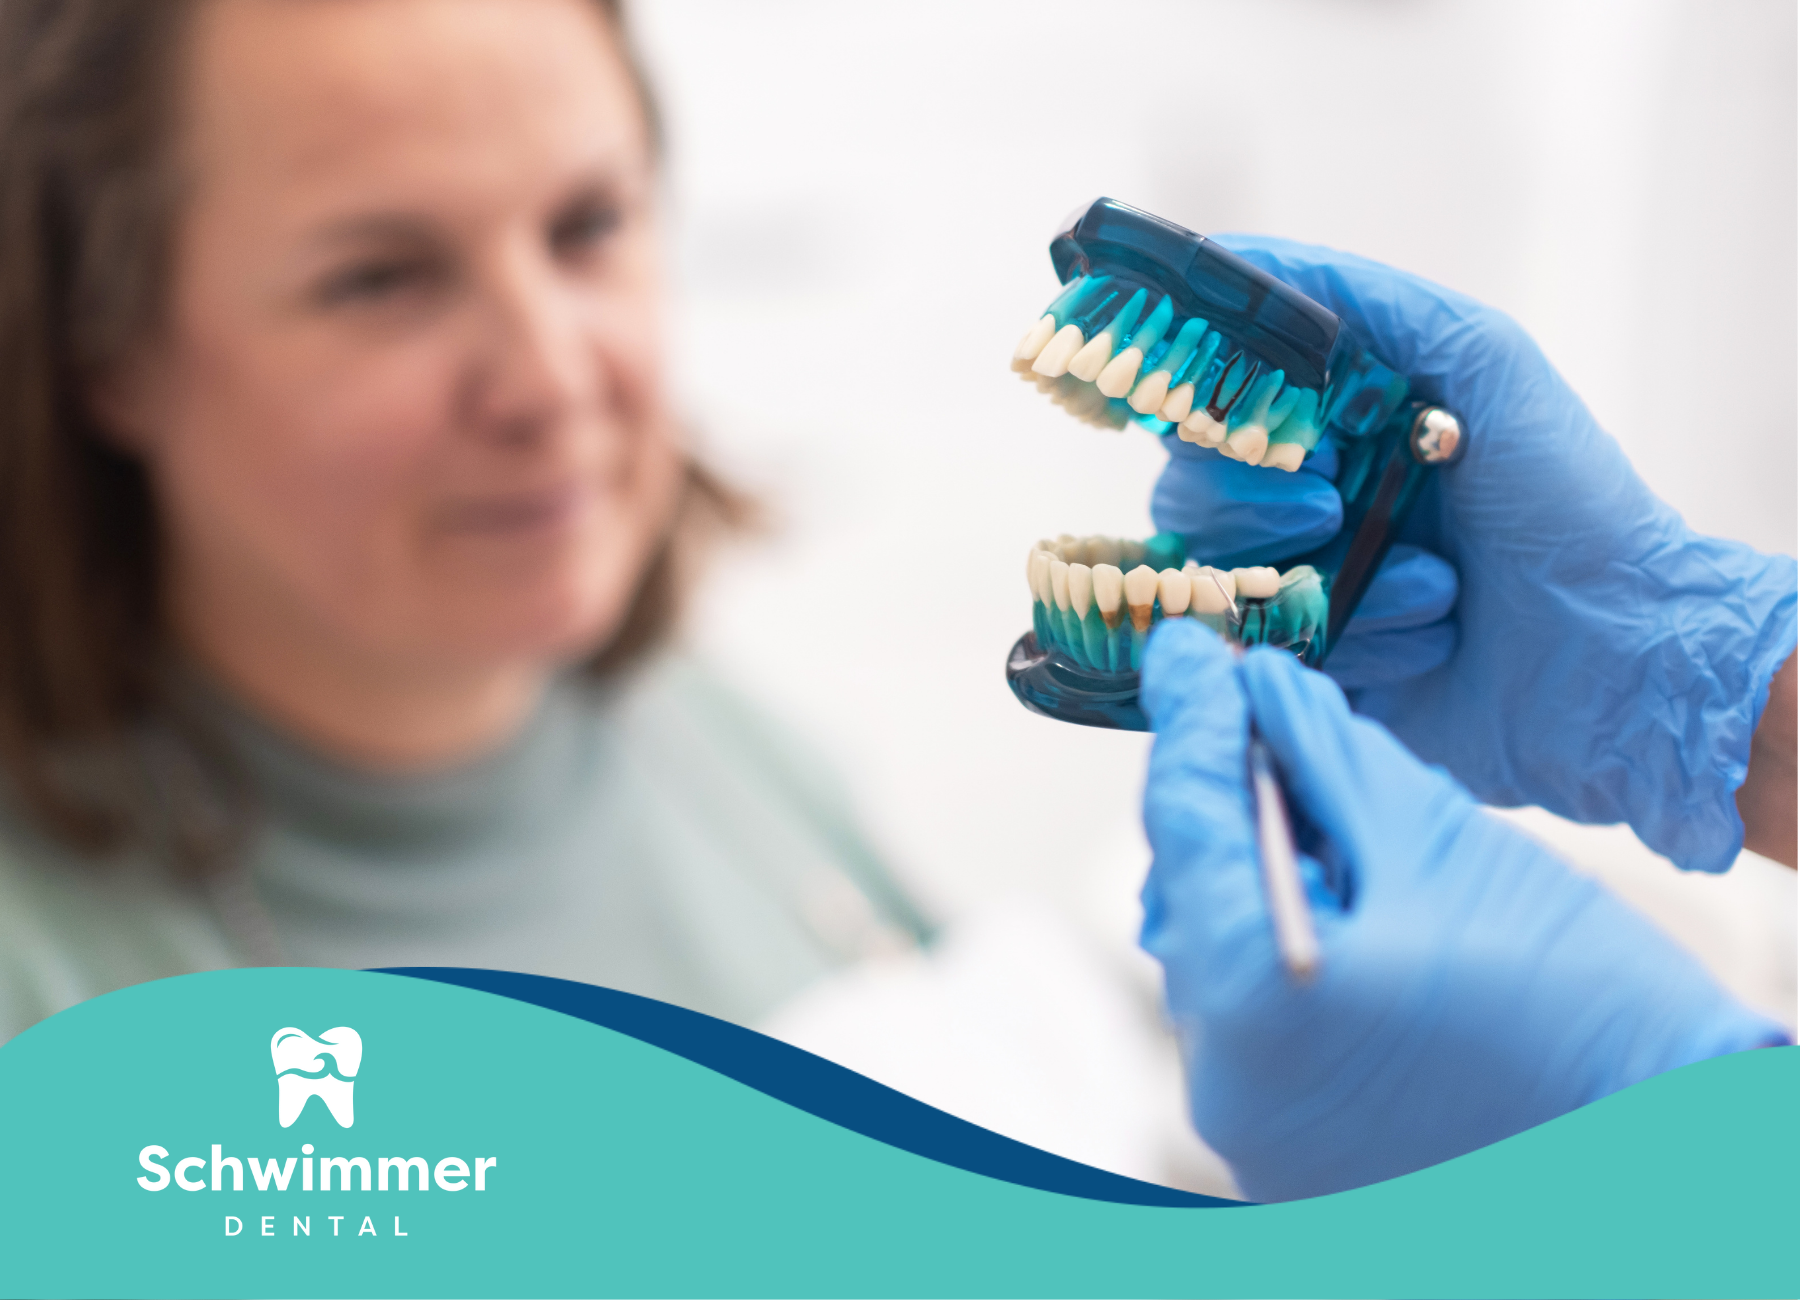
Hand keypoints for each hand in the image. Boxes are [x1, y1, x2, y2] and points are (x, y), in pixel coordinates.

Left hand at [1137, 620, 1786, 1201]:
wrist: (1666, 1155)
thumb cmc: (1578, 1005)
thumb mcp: (1439, 845)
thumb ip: (1326, 758)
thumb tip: (1259, 690)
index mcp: (1251, 995)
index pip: (1184, 817)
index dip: (1188, 717)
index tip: (1184, 650)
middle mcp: (1222, 1080)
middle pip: (1188, 890)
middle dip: (1219, 796)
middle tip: (1253, 715)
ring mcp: (1252, 1130)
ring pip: (1215, 957)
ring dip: (1250, 874)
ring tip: (1309, 807)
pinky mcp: (1289, 1155)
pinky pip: (1250, 1023)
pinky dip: (1279, 948)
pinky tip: (1336, 900)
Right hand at [1152, 236, 1797, 871]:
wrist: (1622, 650)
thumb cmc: (1569, 499)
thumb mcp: (1483, 359)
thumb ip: (1363, 300)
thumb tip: (1239, 258)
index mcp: (1331, 422)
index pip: (1203, 409)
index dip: (1220, 419)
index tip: (1281, 432)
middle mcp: (1302, 499)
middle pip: (1187, 499)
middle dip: (1257, 506)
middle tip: (1332, 507)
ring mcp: (1303, 589)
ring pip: (1224, 586)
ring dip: (1331, 582)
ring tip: (1434, 585)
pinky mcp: (1314, 668)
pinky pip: (1273, 658)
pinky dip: (1357, 644)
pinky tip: (1432, 635)